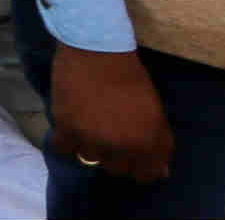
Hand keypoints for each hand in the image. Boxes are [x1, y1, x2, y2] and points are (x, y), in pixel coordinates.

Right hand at [49, 43, 171, 178]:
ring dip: (90, 147)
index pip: (145, 175)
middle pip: (116, 169)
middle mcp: (121, 147)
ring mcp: (92, 139)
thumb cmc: (130, 78)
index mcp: (147, 143)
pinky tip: (69, 129)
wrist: (96, 50)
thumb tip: (161, 172)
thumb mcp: (155, 112)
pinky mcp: (66, 127)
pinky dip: (65, 141)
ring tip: (88, 129)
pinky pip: (63, 149)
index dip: (139, 165)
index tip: (132, 153)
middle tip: (109, 135)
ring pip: (89, 160)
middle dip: (115, 156)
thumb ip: (160, 144)